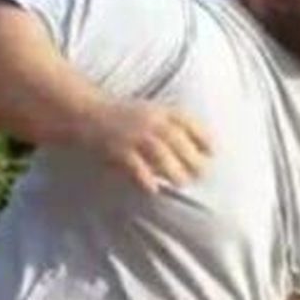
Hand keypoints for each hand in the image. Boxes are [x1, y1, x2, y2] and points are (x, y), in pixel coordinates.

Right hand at [77, 99, 212, 192]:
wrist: (87, 113)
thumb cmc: (125, 116)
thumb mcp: (152, 112)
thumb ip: (174, 126)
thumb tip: (204, 150)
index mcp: (160, 111)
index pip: (188, 121)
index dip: (203, 137)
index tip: (213, 152)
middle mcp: (150, 121)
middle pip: (177, 141)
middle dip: (192, 159)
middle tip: (201, 175)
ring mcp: (133, 134)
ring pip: (160, 154)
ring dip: (173, 171)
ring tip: (181, 183)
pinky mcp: (118, 149)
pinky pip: (136, 166)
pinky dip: (146, 179)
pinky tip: (154, 189)